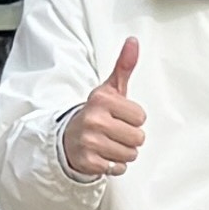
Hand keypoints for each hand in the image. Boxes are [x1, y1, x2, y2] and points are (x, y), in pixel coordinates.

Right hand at [65, 40, 146, 183]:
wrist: (68, 137)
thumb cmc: (96, 113)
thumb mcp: (110, 89)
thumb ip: (124, 66)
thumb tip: (133, 41)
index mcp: (102, 100)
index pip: (140, 116)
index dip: (132, 118)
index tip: (118, 116)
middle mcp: (94, 120)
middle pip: (138, 137)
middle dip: (130, 137)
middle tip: (114, 132)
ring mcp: (90, 142)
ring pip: (130, 154)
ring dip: (123, 152)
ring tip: (109, 143)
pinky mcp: (89, 161)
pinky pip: (118, 168)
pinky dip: (114, 165)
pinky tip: (103, 155)